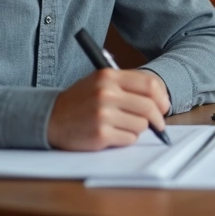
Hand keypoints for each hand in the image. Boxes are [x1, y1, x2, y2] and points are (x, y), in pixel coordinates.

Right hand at [48, 69, 170, 149]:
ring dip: (137, 129)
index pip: (149, 84)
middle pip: (149, 106)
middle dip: (158, 118)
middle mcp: (106, 93)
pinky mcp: (100, 134)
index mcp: (108, 76)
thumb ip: (128, 86)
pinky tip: (112, 134)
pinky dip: (125, 138)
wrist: (50, 118)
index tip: (164, 106)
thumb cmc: (81, 101)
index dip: (162, 97)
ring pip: (141, 125)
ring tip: (121, 126)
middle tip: (158, 124)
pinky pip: (129, 139)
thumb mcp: (100, 82)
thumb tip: (161, 100)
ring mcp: (103, 114)